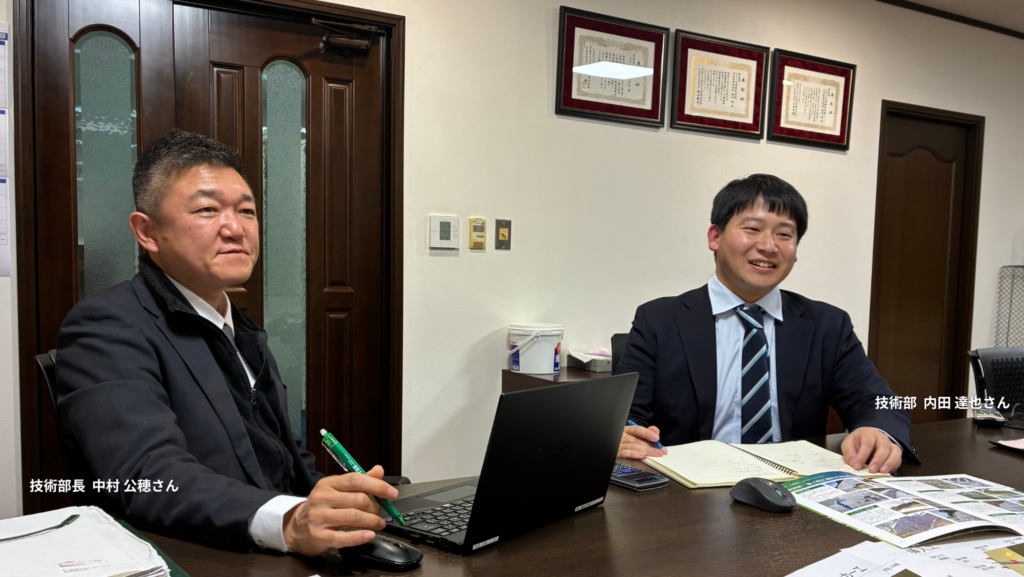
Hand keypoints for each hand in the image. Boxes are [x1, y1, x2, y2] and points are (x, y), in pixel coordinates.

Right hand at [282, 465, 396, 556]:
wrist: (296, 528)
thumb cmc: (322, 508)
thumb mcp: (337, 490)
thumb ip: (359, 481)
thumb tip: (379, 470)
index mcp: (328, 483)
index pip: (356, 480)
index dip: (377, 485)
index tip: (391, 493)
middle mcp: (322, 498)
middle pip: (358, 499)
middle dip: (376, 507)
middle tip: (381, 512)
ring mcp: (319, 517)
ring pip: (353, 517)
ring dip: (372, 521)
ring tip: (379, 524)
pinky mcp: (319, 536)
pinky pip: (343, 537)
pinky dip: (360, 537)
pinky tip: (369, 535)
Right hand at [617, 424, 667, 459]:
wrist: (617, 452)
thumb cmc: (627, 444)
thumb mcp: (636, 437)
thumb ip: (647, 434)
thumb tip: (655, 432)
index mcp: (627, 431)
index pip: (637, 430)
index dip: (647, 433)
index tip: (657, 438)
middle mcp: (622, 437)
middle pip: (636, 440)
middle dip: (650, 446)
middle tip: (660, 451)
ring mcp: (619, 445)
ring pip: (632, 447)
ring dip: (645, 451)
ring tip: (655, 454)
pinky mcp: (617, 454)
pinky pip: (625, 454)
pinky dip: (634, 454)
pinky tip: (642, 456)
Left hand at [841, 428, 901, 473]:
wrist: (866, 439)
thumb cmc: (857, 442)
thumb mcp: (848, 445)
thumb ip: (849, 454)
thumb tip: (854, 464)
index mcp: (869, 433)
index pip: (867, 443)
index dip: (862, 455)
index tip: (857, 466)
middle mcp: (882, 437)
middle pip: (884, 446)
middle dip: (878, 459)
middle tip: (872, 470)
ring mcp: (890, 445)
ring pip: (895, 452)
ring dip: (889, 463)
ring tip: (882, 472)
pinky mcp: (895, 453)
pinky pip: (898, 459)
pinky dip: (893, 466)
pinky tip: (886, 472)